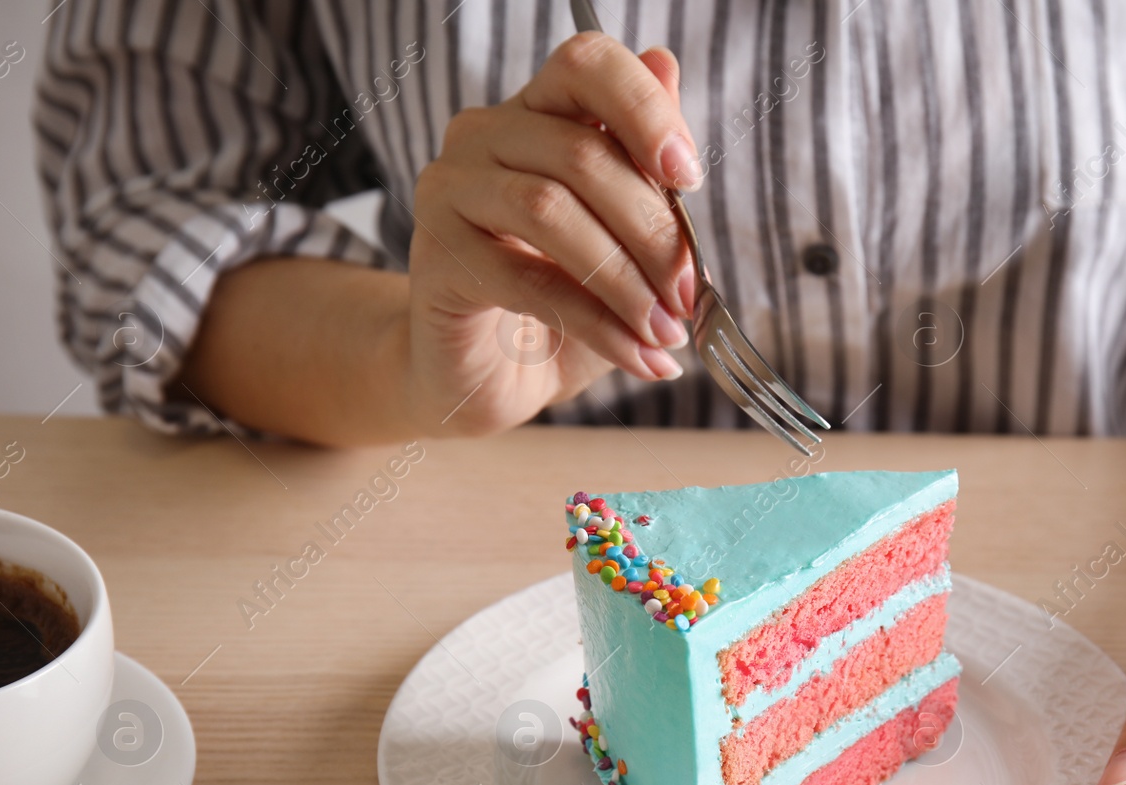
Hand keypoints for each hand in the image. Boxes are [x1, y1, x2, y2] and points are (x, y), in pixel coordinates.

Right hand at [403, 31, 700, 434]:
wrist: (489, 379)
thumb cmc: (561, 304)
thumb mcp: (619, 239)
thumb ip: (642, 166)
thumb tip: (668, 64)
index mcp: (536, 113)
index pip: (586, 66)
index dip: (645, 110)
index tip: (690, 177)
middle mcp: (483, 136)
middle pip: (582, 153)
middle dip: (652, 232)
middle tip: (688, 293)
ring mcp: (449, 192)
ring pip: (550, 210)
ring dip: (625, 280)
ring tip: (666, 329)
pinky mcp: (435, 258)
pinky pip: (526, 281)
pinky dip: (595, 323)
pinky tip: (636, 354)